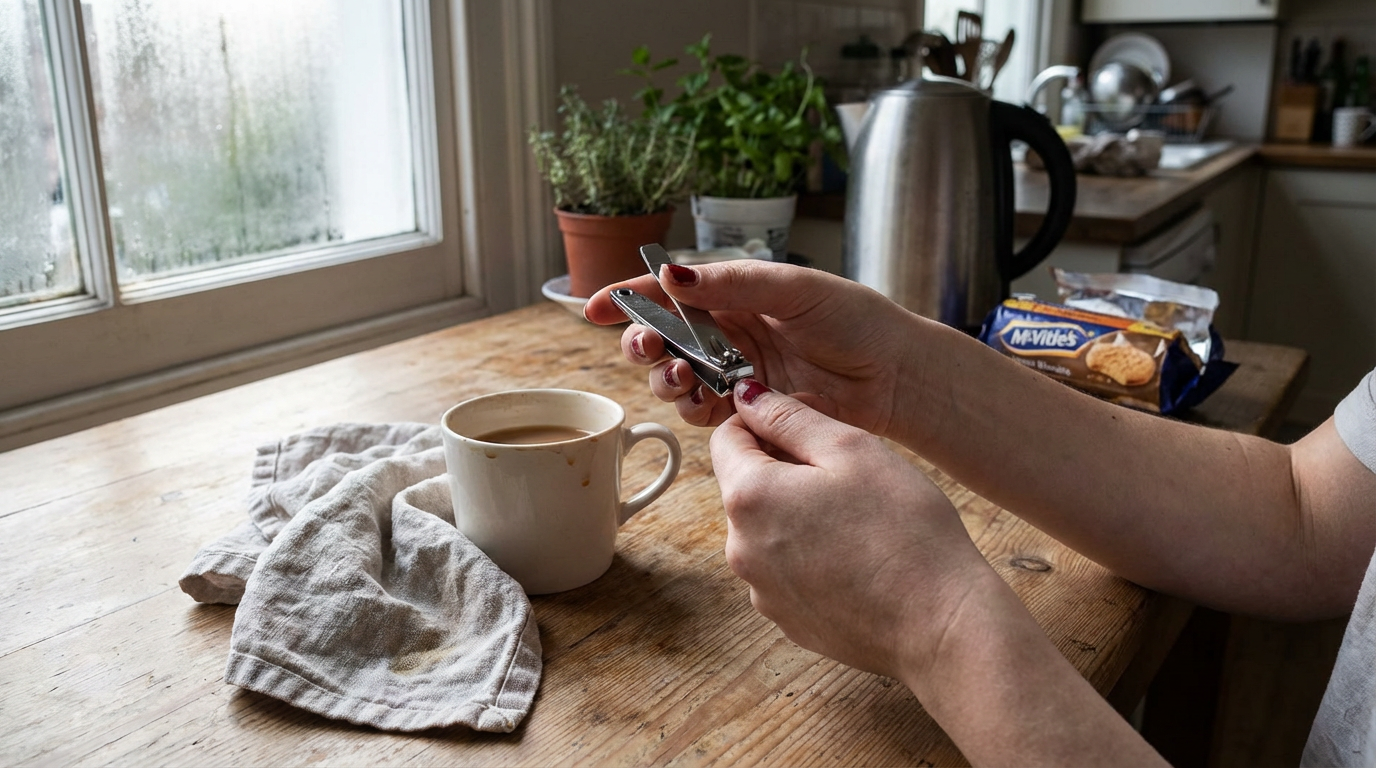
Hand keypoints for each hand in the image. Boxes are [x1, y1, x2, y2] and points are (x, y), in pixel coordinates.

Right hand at [583, 260, 921, 433]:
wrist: (895, 374)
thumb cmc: (855, 320)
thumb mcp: (795, 288)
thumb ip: (734, 283)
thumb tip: (674, 273)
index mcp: (734, 293)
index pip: (669, 291)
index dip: (629, 298)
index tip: (597, 308)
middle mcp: (727, 332)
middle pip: (661, 338)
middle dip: (642, 345)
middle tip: (648, 349)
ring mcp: (734, 373)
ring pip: (675, 379)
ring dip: (665, 379)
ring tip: (681, 376)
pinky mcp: (748, 411)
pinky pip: (704, 413)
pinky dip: (693, 409)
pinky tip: (703, 402)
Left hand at [710, 379, 995, 679]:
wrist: (940, 625)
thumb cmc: (905, 530)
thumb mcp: (851, 449)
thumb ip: (790, 418)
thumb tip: (749, 399)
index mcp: (749, 497)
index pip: (727, 437)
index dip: (764, 419)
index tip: (807, 419)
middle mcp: (740, 548)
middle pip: (746, 485)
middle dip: (784, 466)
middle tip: (846, 467)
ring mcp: (761, 591)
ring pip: (767, 529)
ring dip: (797, 511)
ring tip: (858, 516)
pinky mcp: (786, 619)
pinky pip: (785, 570)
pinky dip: (809, 554)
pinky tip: (857, 556)